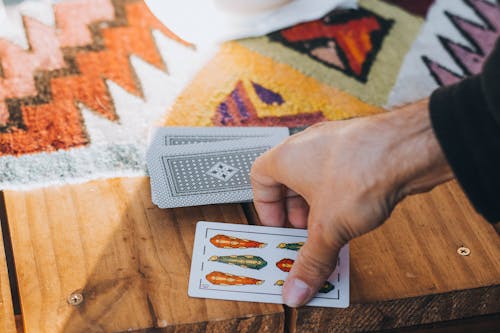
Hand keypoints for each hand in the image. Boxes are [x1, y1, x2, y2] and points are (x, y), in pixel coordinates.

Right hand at [250, 100, 452, 306]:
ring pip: (317, 180)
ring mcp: (335, 146)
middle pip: (289, 182)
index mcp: (287, 157)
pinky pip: (340, 178)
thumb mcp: (328, 228)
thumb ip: (310, 262)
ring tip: (329, 232)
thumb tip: (296, 289)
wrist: (410, 149)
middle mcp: (308, 147)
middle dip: (294, 214)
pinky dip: (340, 200)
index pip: (260, 178)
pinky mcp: (360, 151)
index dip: (265, 207)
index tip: (277, 228)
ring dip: (319, 208)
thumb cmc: (361, 170)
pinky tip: (352, 219)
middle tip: (302, 237)